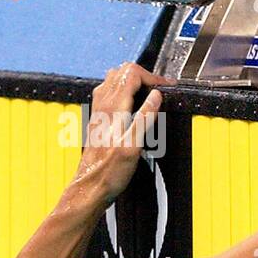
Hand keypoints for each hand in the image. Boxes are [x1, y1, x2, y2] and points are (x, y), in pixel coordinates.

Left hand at [74, 62, 172, 203]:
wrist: (90, 187)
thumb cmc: (109, 172)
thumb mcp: (133, 146)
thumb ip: (145, 118)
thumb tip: (156, 96)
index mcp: (113, 108)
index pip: (132, 74)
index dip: (153, 77)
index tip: (166, 87)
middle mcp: (103, 106)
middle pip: (122, 71)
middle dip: (144, 75)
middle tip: (159, 88)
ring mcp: (99, 111)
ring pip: (113, 79)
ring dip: (132, 80)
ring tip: (148, 92)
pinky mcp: (98, 119)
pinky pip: (108, 93)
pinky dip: (123, 90)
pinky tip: (131, 104)